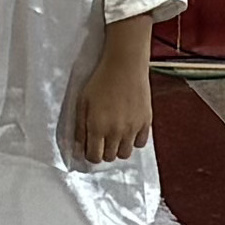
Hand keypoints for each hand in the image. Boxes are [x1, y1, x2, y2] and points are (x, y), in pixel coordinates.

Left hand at [64, 44, 157, 168]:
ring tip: (115, 136)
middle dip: (104, 152)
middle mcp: (116, 132)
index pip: (94, 157)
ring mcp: (132, 128)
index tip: (91, 147)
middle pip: (110, 158)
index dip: (90, 154)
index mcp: (97, 127)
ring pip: (125, 154)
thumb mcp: (82, 102)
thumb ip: (79, 127)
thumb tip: (79, 148)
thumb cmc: (101, 81)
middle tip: (102, 140)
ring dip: (118, 148)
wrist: (124, 66)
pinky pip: (140, 143)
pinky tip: (128, 129)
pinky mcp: (145, 122)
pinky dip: (134, 140)